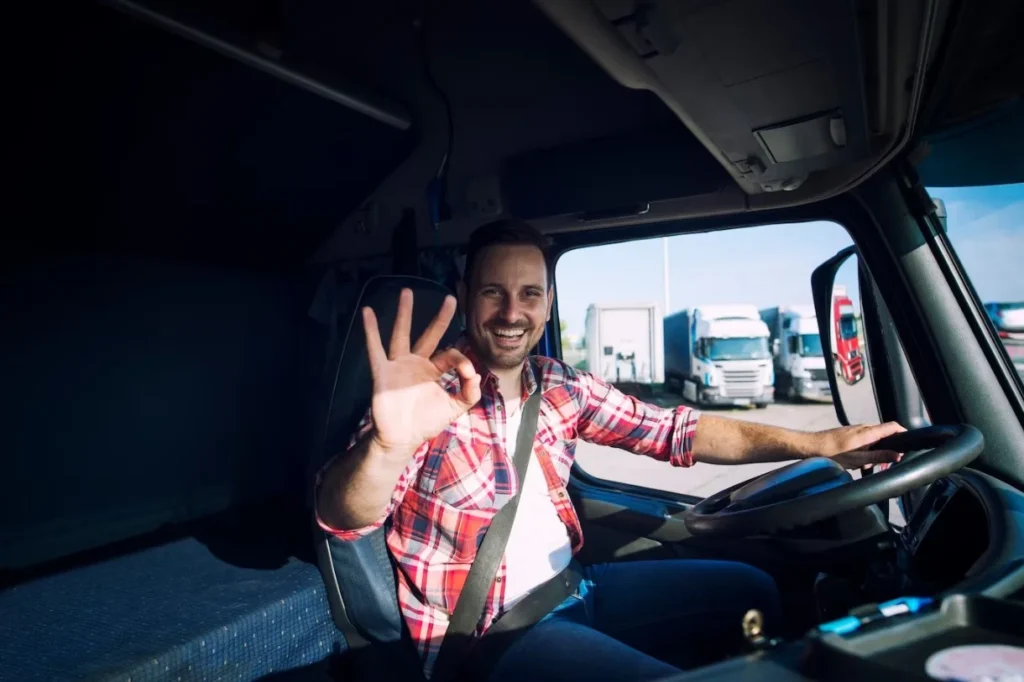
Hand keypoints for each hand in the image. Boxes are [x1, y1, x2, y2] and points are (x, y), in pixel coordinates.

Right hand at [363, 288, 480, 453]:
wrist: (401, 440)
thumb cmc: (425, 423)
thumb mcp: (453, 408)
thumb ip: (469, 393)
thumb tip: (477, 375)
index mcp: (433, 370)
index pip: (450, 355)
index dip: (462, 361)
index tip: (467, 373)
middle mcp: (416, 363)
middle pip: (429, 335)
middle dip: (440, 318)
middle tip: (451, 299)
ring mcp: (398, 366)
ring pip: (402, 334)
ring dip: (404, 313)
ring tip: (406, 291)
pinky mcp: (382, 372)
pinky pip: (375, 349)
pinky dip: (371, 331)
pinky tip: (368, 313)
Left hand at [815, 422, 906, 469]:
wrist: (811, 446)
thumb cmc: (831, 453)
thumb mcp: (858, 459)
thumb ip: (879, 457)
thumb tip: (897, 455)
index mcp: (868, 433)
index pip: (893, 427)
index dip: (903, 433)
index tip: (908, 444)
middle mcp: (863, 428)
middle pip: (885, 435)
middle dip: (887, 449)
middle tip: (884, 463)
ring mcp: (856, 430)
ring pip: (873, 440)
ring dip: (874, 453)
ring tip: (865, 465)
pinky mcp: (849, 434)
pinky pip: (864, 441)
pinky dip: (865, 451)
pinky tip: (857, 462)